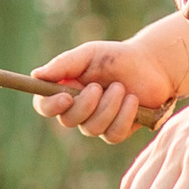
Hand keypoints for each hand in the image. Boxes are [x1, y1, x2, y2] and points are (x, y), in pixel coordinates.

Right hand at [33, 33, 176, 143]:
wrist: (151, 64)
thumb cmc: (116, 57)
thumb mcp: (89, 54)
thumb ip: (64, 64)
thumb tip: (36, 75)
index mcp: (65, 89)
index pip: (44, 105)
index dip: (50, 106)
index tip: (65, 97)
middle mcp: (78, 109)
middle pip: (67, 120)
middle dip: (86, 104)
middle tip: (100, 86)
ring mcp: (97, 122)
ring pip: (92, 128)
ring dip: (109, 106)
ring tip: (122, 88)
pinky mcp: (117, 131)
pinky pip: (113, 134)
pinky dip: (124, 116)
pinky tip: (133, 100)